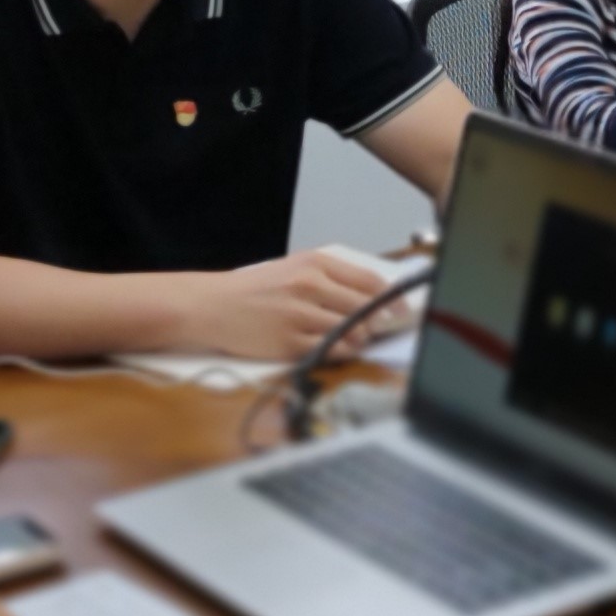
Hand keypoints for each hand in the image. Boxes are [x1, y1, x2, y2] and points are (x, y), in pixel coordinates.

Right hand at [176, 246, 402, 363]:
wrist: (213, 305)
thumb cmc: (257, 289)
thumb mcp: (294, 269)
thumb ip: (332, 279)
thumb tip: (375, 299)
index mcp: (314, 264)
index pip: (369, 282)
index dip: (393, 299)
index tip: (402, 311)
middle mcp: (309, 286)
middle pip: (365, 308)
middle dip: (379, 323)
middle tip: (380, 330)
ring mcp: (299, 315)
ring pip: (351, 331)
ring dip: (360, 339)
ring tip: (353, 339)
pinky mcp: (289, 342)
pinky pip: (330, 350)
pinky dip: (341, 351)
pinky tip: (336, 348)